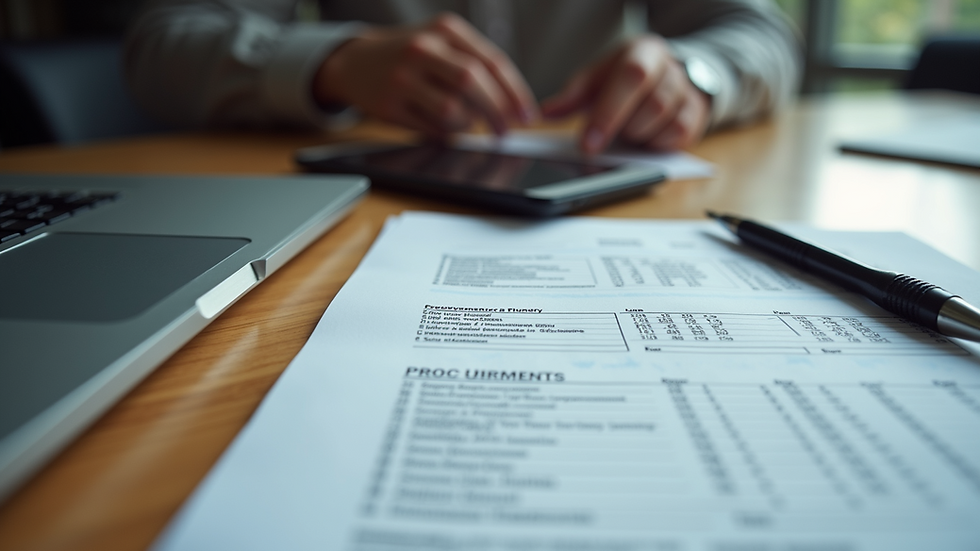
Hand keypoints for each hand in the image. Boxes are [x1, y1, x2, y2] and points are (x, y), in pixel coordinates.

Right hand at [313, 13, 536, 137]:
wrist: (355, 62)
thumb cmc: (410, 56)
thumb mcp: (442, 43)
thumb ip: (476, 65)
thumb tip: (512, 105)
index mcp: (445, 30)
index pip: (491, 61)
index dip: (514, 92)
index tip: (526, 115)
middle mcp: (423, 49)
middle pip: (473, 83)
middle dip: (496, 112)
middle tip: (504, 131)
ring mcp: (403, 77)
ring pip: (452, 110)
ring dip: (467, 124)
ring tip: (463, 121)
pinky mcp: (389, 104)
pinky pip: (431, 128)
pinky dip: (444, 132)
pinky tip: (441, 124)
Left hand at [541, 35, 710, 153]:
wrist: (665, 76)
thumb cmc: (624, 80)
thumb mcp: (597, 79)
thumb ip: (572, 96)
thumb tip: (546, 113)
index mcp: (644, 51)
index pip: (631, 77)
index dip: (608, 113)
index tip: (587, 144)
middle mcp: (671, 69)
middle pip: (654, 105)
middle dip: (624, 129)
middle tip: (605, 138)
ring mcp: (688, 92)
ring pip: (668, 123)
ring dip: (640, 136)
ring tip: (625, 133)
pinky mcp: (696, 116)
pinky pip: (679, 136)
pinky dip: (656, 144)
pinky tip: (643, 139)